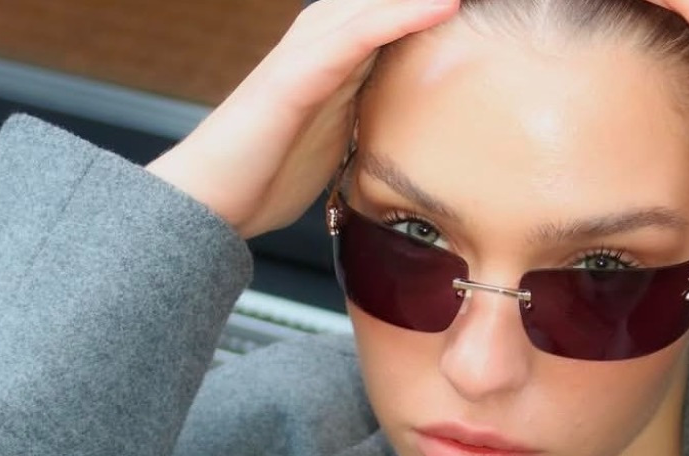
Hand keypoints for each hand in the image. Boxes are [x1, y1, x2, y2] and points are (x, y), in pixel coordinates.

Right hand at [147, 0, 459, 238]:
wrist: (207, 202)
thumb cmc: (263, 180)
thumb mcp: (335, 149)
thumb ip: (364, 128)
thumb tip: (403, 144)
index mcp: (334, 65)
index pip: (393, 23)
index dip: (431, 14)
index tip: (480, 11)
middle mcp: (321, 48)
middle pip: (385, 5)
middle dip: (428, 1)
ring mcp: (307, 57)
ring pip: (375, 7)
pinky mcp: (295, 78)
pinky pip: (356, 36)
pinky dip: (398, 17)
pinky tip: (440, 6)